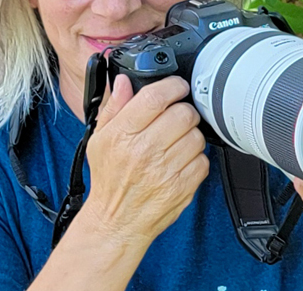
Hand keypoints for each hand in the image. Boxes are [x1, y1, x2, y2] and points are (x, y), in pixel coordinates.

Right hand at [78, 75, 208, 247]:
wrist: (116, 221)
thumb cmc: (109, 179)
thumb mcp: (99, 139)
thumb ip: (114, 107)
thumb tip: (124, 82)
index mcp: (122, 135)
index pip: (155, 98)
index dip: (173, 86)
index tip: (177, 86)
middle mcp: (143, 151)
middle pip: (182, 114)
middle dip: (183, 111)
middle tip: (176, 117)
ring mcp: (164, 171)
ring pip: (196, 136)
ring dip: (190, 135)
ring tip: (176, 142)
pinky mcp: (181, 187)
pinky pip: (203, 161)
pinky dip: (196, 159)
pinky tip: (181, 161)